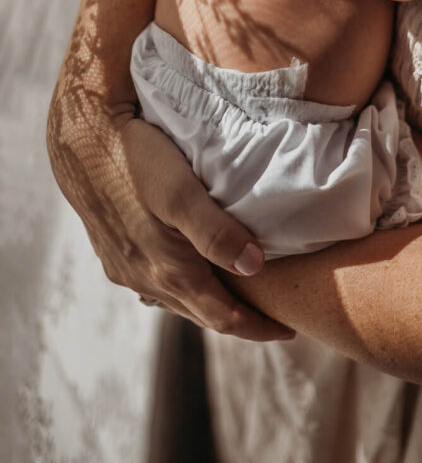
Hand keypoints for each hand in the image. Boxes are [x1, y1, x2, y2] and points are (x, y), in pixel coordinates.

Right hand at [49, 93, 293, 339]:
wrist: (82, 140)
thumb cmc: (136, 159)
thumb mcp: (180, 191)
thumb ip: (214, 231)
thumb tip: (254, 267)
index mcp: (167, 270)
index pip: (223, 317)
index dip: (258, 328)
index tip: (288, 331)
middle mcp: (145, 279)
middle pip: (202, 314)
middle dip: (240, 321)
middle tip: (274, 320)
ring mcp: (126, 269)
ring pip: (178, 300)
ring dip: (210, 304)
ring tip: (241, 296)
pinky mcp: (114, 253)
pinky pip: (156, 284)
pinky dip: (184, 287)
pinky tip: (192, 271)